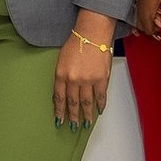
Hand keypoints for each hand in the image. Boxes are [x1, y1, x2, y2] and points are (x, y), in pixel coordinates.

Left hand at [55, 9, 113, 128]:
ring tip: (85, 124)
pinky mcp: (101, 78)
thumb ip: (62, 76)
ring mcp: (88, 80)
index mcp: (61, 74)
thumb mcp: (61, 60)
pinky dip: (100, 104)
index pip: (59, 98)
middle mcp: (73, 80)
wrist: (91, 34)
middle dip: (72, 116)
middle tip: (72, 126)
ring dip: (85, 115)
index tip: (59, 120)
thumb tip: (64, 92)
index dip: (59, 111)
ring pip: (86, 102)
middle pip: (72, 103)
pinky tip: (99, 111)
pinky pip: (101, 96)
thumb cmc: (76, 44)